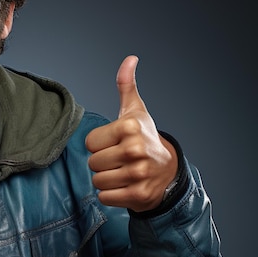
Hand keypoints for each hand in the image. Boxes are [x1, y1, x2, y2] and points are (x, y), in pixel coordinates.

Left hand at [85, 55, 177, 211]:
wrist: (167, 171)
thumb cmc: (144, 138)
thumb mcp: (135, 111)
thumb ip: (126, 85)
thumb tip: (130, 59)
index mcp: (129, 128)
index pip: (90, 143)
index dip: (99, 145)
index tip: (115, 143)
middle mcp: (135, 150)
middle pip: (92, 163)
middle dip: (101, 164)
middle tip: (119, 160)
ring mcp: (139, 174)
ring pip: (97, 182)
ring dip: (105, 180)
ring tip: (122, 172)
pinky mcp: (139, 195)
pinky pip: (105, 198)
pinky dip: (111, 195)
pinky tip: (125, 186)